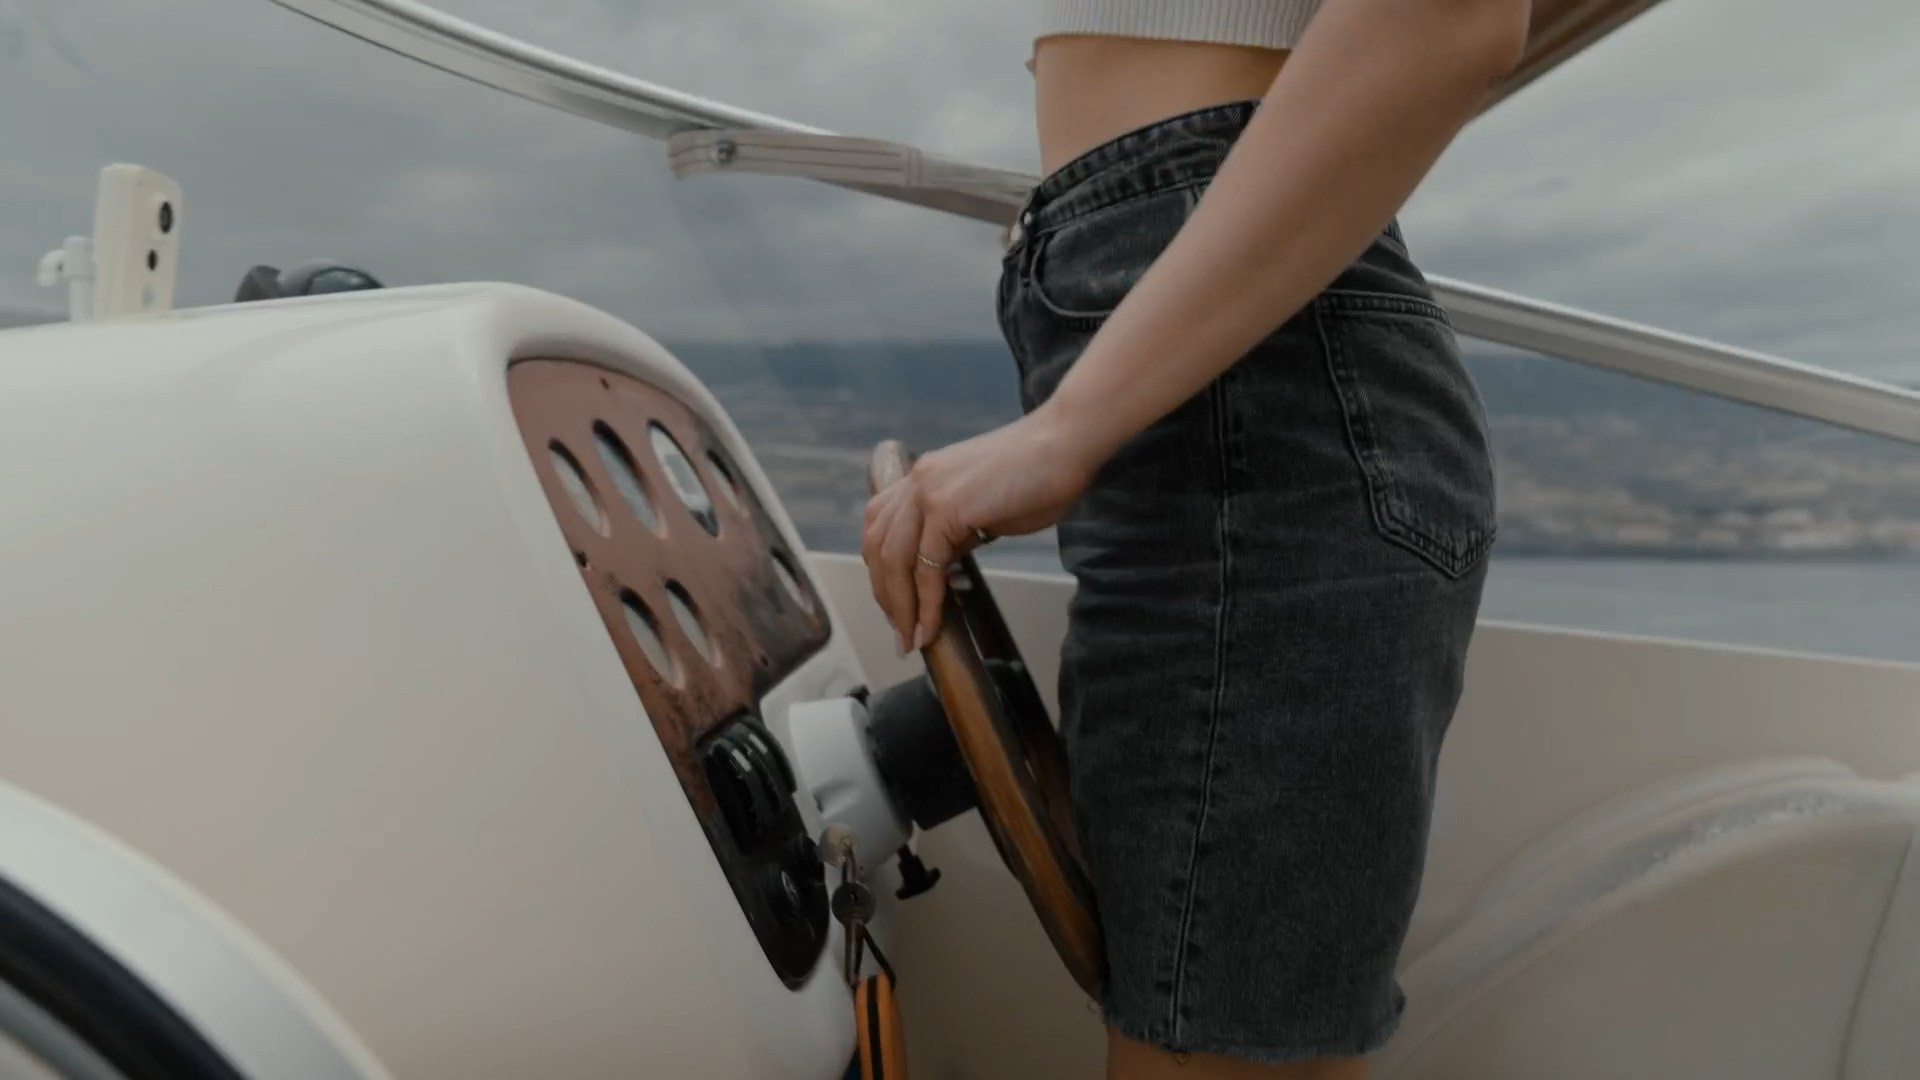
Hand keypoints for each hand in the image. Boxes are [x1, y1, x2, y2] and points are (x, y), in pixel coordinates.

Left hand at [862, 408, 1099, 651]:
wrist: (1067, 444)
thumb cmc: (1041, 475)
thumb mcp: (987, 509)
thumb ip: (959, 532)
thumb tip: (943, 565)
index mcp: (924, 476)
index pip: (883, 528)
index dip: (882, 571)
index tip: (897, 606)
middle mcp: (918, 480)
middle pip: (877, 546)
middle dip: (885, 594)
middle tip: (900, 632)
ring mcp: (928, 491)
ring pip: (893, 561)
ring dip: (899, 606)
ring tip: (911, 638)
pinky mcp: (946, 508)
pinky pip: (926, 569)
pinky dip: (925, 605)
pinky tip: (930, 628)